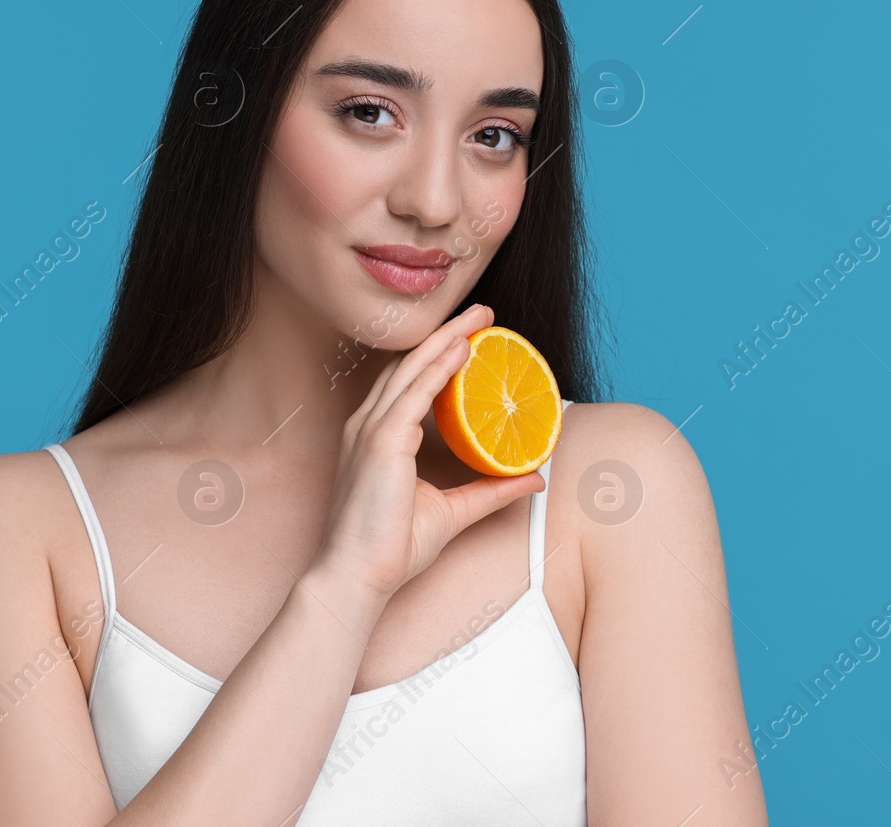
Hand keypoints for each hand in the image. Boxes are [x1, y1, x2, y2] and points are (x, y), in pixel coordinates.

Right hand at [311, 303, 546, 600]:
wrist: (357, 576)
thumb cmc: (391, 548)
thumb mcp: (454, 511)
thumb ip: (491, 491)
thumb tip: (533, 479)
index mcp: (377, 437)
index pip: (409, 382)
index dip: (438, 356)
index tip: (470, 338)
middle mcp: (369, 425)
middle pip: (410, 365)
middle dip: (446, 335)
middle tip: (481, 313)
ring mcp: (371, 430)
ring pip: (413, 369)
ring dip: (447, 339)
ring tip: (479, 319)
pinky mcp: (381, 441)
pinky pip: (415, 393)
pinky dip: (439, 367)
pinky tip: (463, 349)